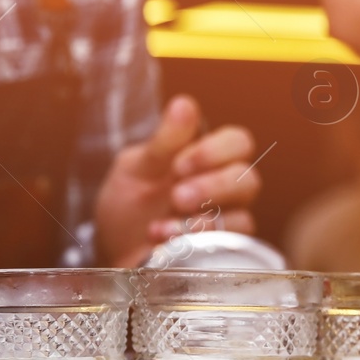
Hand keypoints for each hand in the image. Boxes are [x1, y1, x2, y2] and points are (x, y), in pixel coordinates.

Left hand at [93, 94, 262, 266]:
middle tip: (176, 197)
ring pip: (242, 218)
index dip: (215, 152)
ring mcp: (224, 224)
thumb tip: (185, 104)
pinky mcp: (220, 255)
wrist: (112, 253)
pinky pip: (228, 250)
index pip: (238, 143)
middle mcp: (223, 189)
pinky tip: (166, 244)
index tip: (178, 165)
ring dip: (200, 222)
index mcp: (207, 159)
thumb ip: (163, 142)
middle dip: (211, 188)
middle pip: (247, 180)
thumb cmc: (127, 206)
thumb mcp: (135, 169)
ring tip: (158, 228)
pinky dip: (196, 245)